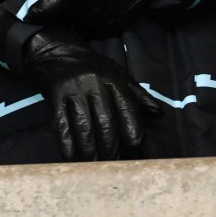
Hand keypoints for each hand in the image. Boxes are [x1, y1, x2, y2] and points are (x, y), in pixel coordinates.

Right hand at [23, 25, 161, 160]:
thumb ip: (138, 95)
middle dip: (111, 146)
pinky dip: (68, 145)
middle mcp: (94, 82)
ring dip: (90, 150)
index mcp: (113, 78)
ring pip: (84, 126)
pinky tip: (72, 158)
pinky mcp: (56, 96)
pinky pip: (63, 125)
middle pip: (106, 120)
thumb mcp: (118, 74)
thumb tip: (159, 113)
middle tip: (113, 164)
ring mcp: (74, 89)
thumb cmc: (93, 67)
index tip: (136, 147)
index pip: (127, 105)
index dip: (132, 128)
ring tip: (94, 165)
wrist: (59, 51)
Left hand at [29, 0, 175, 34]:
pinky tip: (84, 18)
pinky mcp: (121, 21)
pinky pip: (97, 32)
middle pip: (67, 18)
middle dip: (54, 18)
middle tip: (46, 14)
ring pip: (81, 28)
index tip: (28, 14)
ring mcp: (112, 11)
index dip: (40, 11)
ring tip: (65, 17)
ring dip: (71, 24)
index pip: (57, 1)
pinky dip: (87, 27)